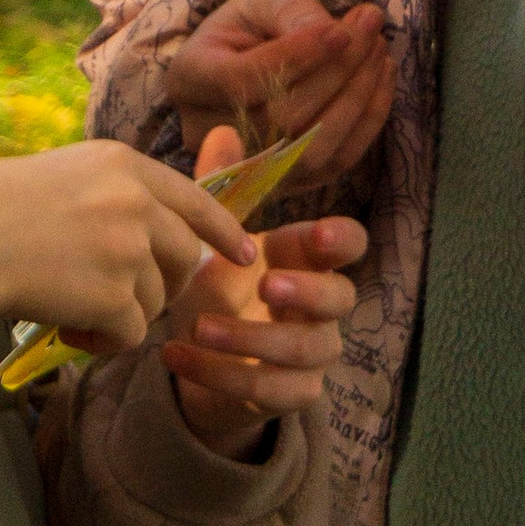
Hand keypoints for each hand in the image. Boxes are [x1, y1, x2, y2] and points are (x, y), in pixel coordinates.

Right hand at [0, 140, 257, 358]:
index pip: (195, 198)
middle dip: (160, 286)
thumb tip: (165, 238)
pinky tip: (67, 327)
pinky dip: (102, 341)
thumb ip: (119, 197)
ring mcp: (128, 247)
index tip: (247, 254)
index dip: (223, 230)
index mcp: (125, 165)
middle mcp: (136, 200)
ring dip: (120, 315)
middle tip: (118, 299)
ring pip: (156, 300)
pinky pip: (131, 333)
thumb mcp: (69, 177)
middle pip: (182, 258)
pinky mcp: (115, 294)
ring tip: (71, 308)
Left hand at [163, 126, 366, 456]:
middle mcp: (319, 306)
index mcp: (305, 258)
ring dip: (252, 339)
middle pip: (342, 298)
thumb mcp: (210, 238)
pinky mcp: (290, 395)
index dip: (341, 240)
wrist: (195, 356)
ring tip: (199, 326)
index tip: (316, 235)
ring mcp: (310, 353)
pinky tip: (176, 356)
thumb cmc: (215, 285)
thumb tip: (221, 130)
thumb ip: (218, 188)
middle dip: (309, 292)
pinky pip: (271, 390)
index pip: (349, 244)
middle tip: (267, 284)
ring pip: (306, 351)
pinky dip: (221, 375)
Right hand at [165, 0, 392, 191]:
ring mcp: (249, 168)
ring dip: (357, 96)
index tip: (341, 28)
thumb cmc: (251, 25)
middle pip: (281, 118)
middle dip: (337, 70)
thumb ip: (291, 10)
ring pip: (311, 147)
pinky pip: (336, 161)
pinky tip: (382, 78)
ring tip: (379, 49)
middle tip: (370, 27)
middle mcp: (209, 136)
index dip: (295, 57)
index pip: (242, 81)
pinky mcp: (289, 182)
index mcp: (189, 81)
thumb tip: (334, 35)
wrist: (251, 60)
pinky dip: (368, 120)